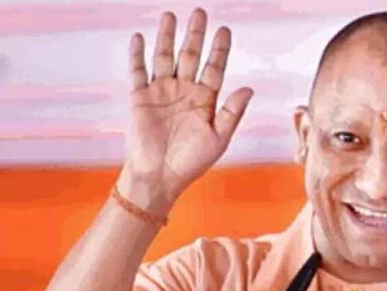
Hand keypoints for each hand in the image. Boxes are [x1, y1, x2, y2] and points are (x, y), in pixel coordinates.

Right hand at [120, 8, 253, 207]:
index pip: (214, 68)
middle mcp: (184, 92)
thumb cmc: (192, 162)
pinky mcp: (140, 98)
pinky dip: (137, 55)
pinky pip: (138, 72)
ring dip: (168, 37)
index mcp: (205, 100)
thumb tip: (249, 87)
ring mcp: (162, 92)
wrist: (160, 177)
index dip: (220, 49)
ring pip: (165, 57)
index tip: (225, 29)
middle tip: (200, 12)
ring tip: (171, 15)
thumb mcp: (219, 138)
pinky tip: (139, 37)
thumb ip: (232, 112)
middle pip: (191, 56)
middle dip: (196, 35)